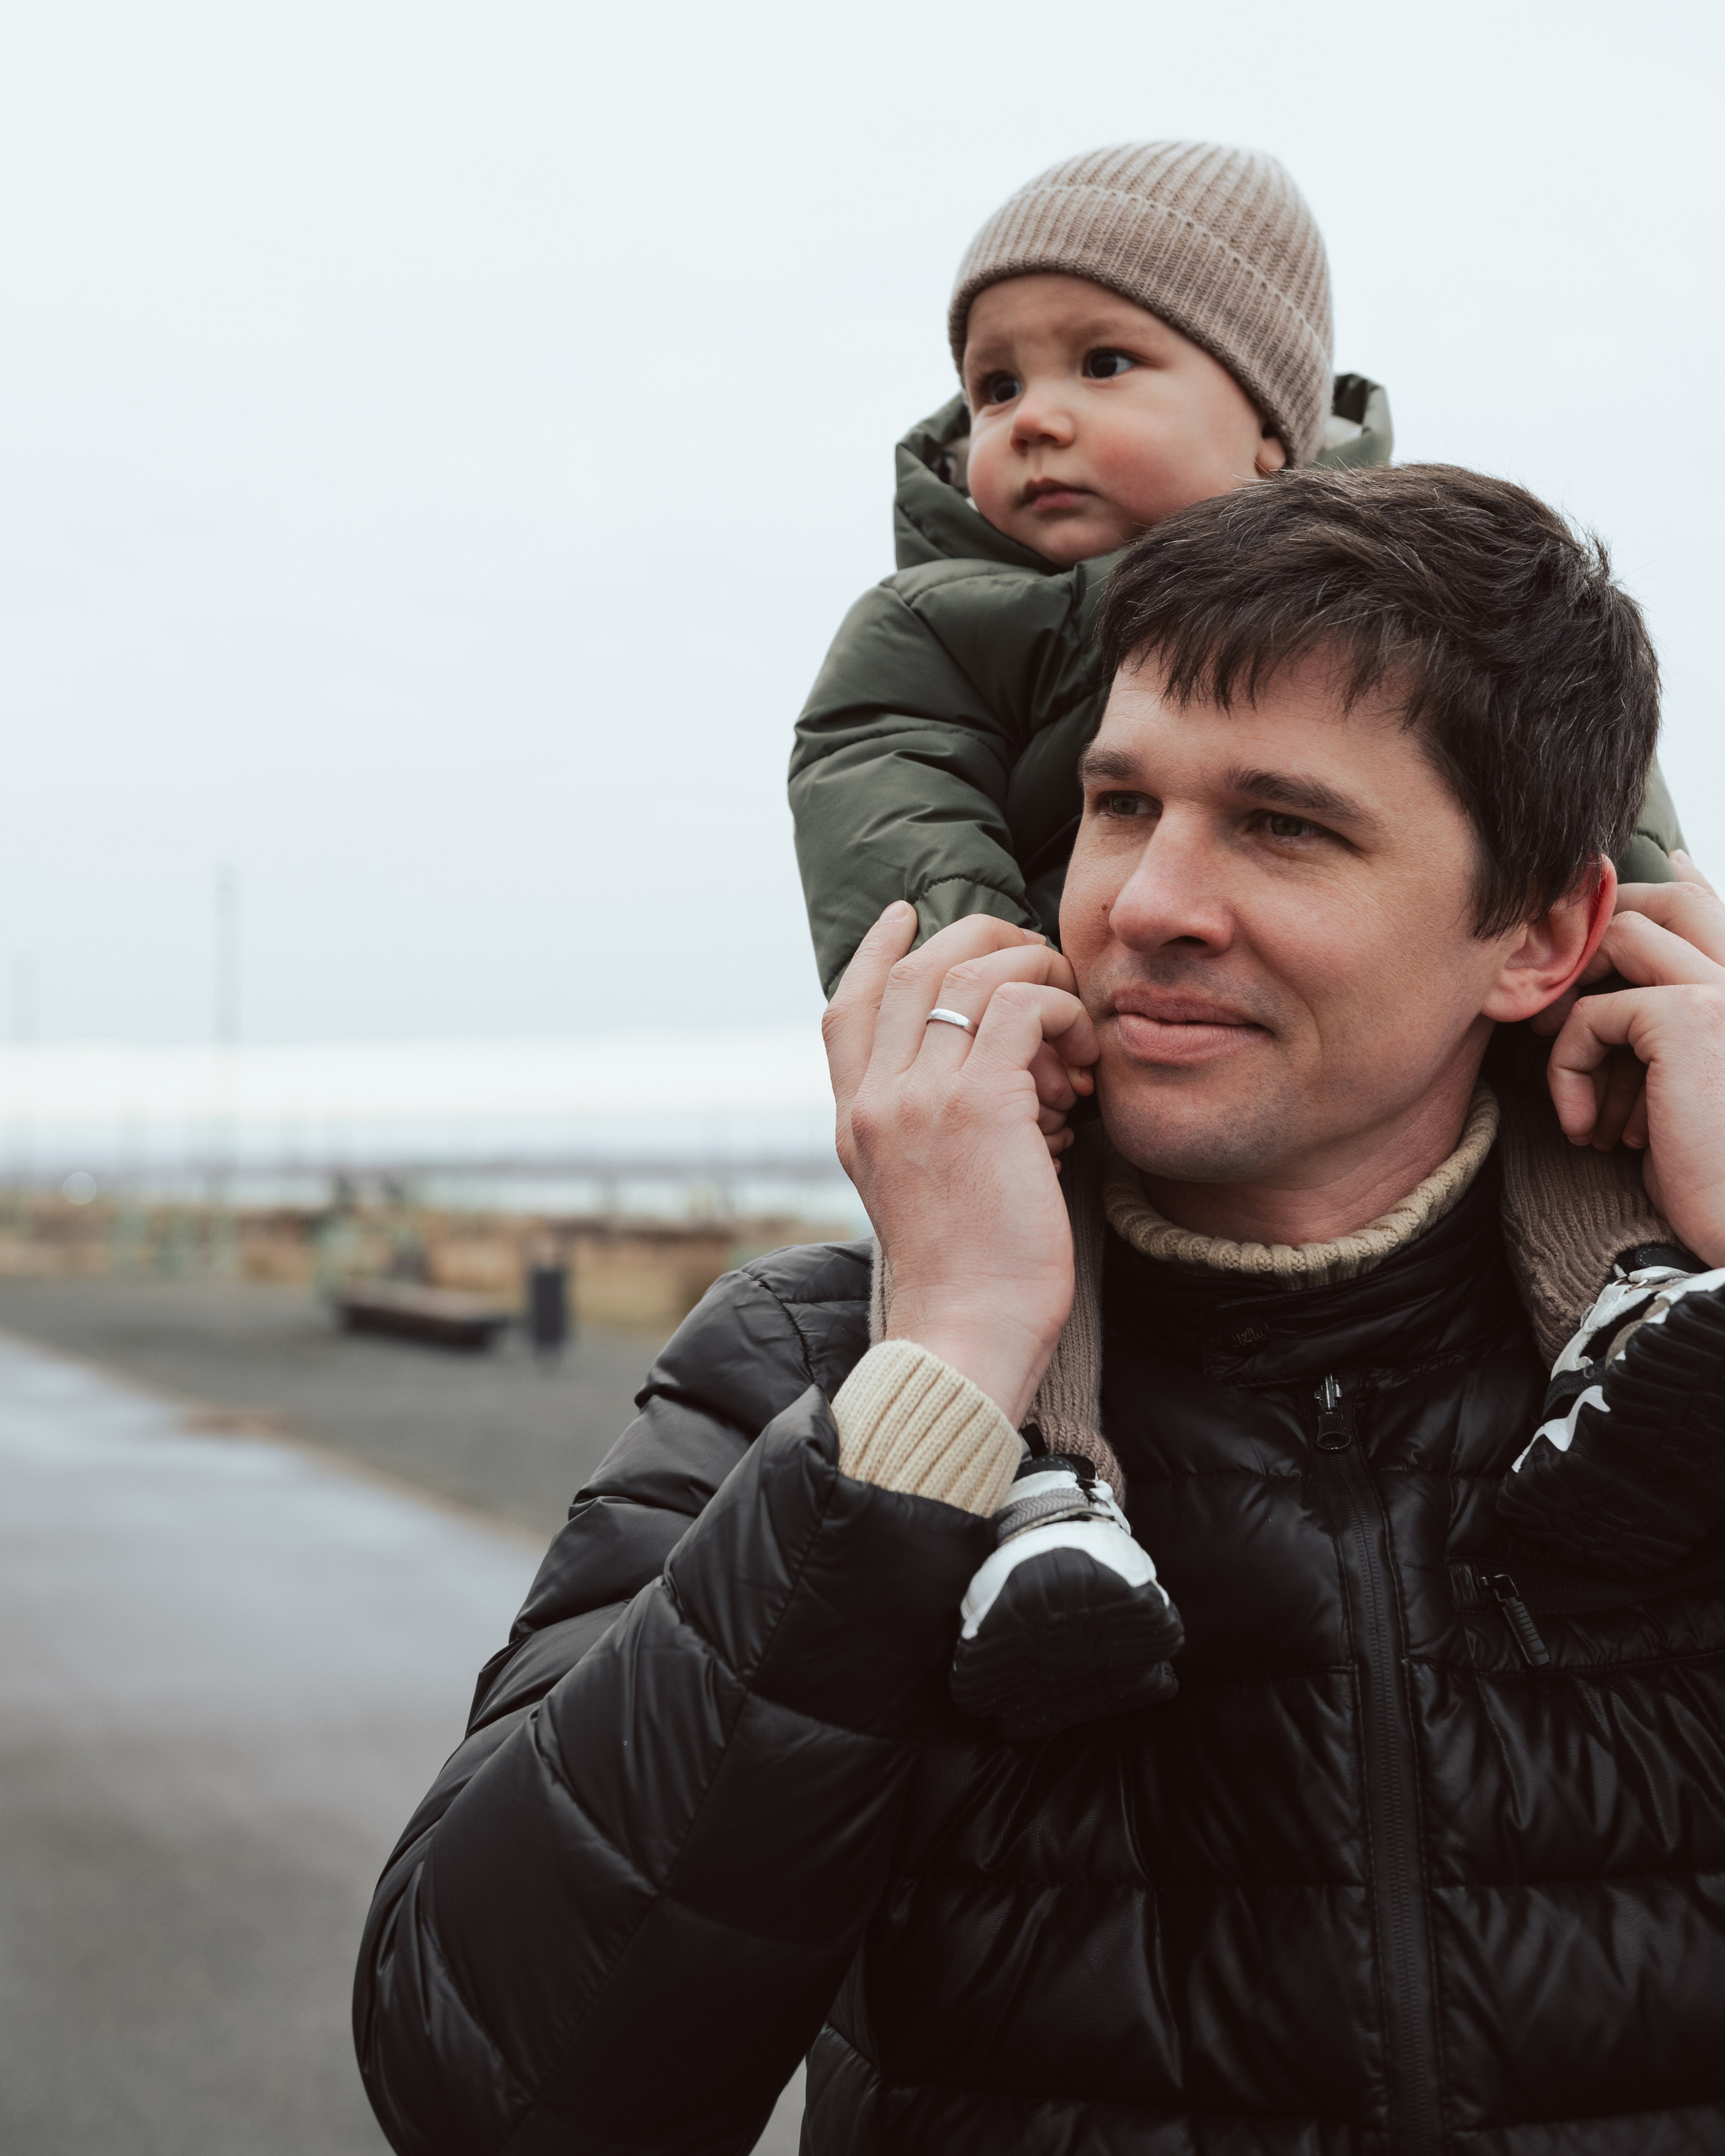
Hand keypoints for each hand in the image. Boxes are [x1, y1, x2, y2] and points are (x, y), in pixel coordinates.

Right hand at [824, 904, 1099, 1423]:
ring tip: (1069, 1016)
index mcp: (855, 1121)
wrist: (966, 1335)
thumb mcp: (922, 1194)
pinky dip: (1059, 1011)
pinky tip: (1081, 1057)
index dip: (876, 950)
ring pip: (970, 977)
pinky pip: (1021, 1007)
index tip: (906, 917)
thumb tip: (1000, 1077)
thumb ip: (931, 1131)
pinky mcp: (979, 1105)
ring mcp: (920, 1099)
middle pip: (912, 971)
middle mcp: (875, 1100)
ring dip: (1032, 976)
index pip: (848, 1005)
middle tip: (1029, 953)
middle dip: (976, 943)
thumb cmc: (966, 1280)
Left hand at [1532, 854, 1715, 1150]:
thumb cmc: (1714, 1184)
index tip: (1648, 869)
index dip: (1676, 886)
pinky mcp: (1690, 1019)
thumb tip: (1628, 999)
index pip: (1714, 910)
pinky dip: (1569, 1065)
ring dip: (1577, 996)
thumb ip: (1668, 1034)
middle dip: (1601, 925)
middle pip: (1670, 899)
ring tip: (1557, 1064)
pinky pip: (1595, 1010)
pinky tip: (1585, 1127)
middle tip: (1554, 991)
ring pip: (1625, 937)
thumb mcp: (1686, 1099)